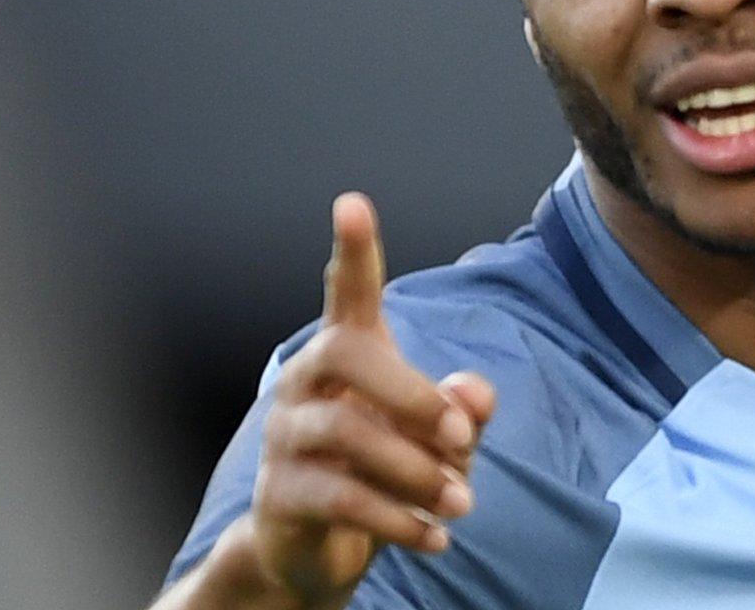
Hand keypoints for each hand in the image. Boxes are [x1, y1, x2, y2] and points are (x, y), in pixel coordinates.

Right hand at [243, 193, 495, 604]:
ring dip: (416, 471)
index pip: (347, 292)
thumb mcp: (436, 441)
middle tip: (465, 438)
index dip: (353, 250)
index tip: (352, 203)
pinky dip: (399, 521)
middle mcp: (305, 383)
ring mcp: (284, 437)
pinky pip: (340, 499)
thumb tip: (474, 392)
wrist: (316, 551)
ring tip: (463, 502)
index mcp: (346, 355)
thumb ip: (463, 411)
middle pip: (345, 354)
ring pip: (345, 433)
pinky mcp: (280, 495)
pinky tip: (436, 539)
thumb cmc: (384, 472)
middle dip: (413, 394)